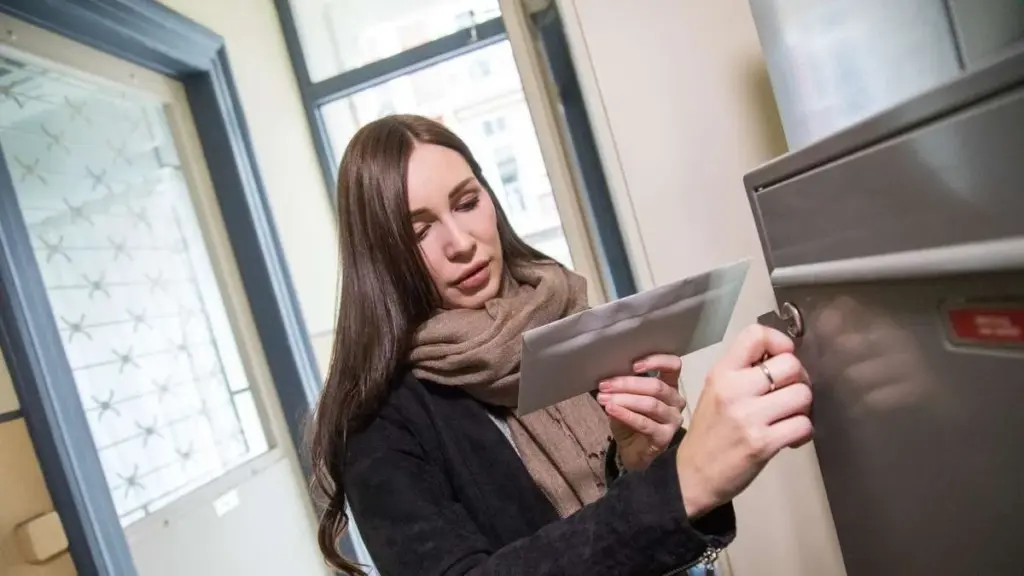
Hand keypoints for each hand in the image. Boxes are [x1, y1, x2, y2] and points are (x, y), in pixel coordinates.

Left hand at [597, 354, 685, 470]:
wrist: (632, 451)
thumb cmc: (631, 421)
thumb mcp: (625, 399)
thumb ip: (622, 388)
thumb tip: (608, 378)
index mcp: (669, 386)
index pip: (673, 366)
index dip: (656, 361)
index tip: (634, 365)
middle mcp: (676, 401)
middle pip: (656, 386)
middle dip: (627, 384)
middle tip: (604, 385)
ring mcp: (673, 420)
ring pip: (651, 404)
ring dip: (624, 399)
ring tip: (604, 399)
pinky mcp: (665, 436)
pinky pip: (645, 423)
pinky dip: (626, 414)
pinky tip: (611, 410)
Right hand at [675, 325, 812, 518]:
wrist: (693, 475)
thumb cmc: (709, 431)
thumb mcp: (716, 391)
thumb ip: (744, 372)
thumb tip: (785, 359)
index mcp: (721, 372)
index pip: (757, 334)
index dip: (780, 342)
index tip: (780, 360)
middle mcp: (734, 389)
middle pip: (791, 364)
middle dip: (799, 380)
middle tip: (789, 394)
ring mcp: (749, 417)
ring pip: (803, 394)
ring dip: (803, 408)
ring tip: (789, 418)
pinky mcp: (763, 443)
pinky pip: (804, 425)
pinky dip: (803, 432)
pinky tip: (790, 438)